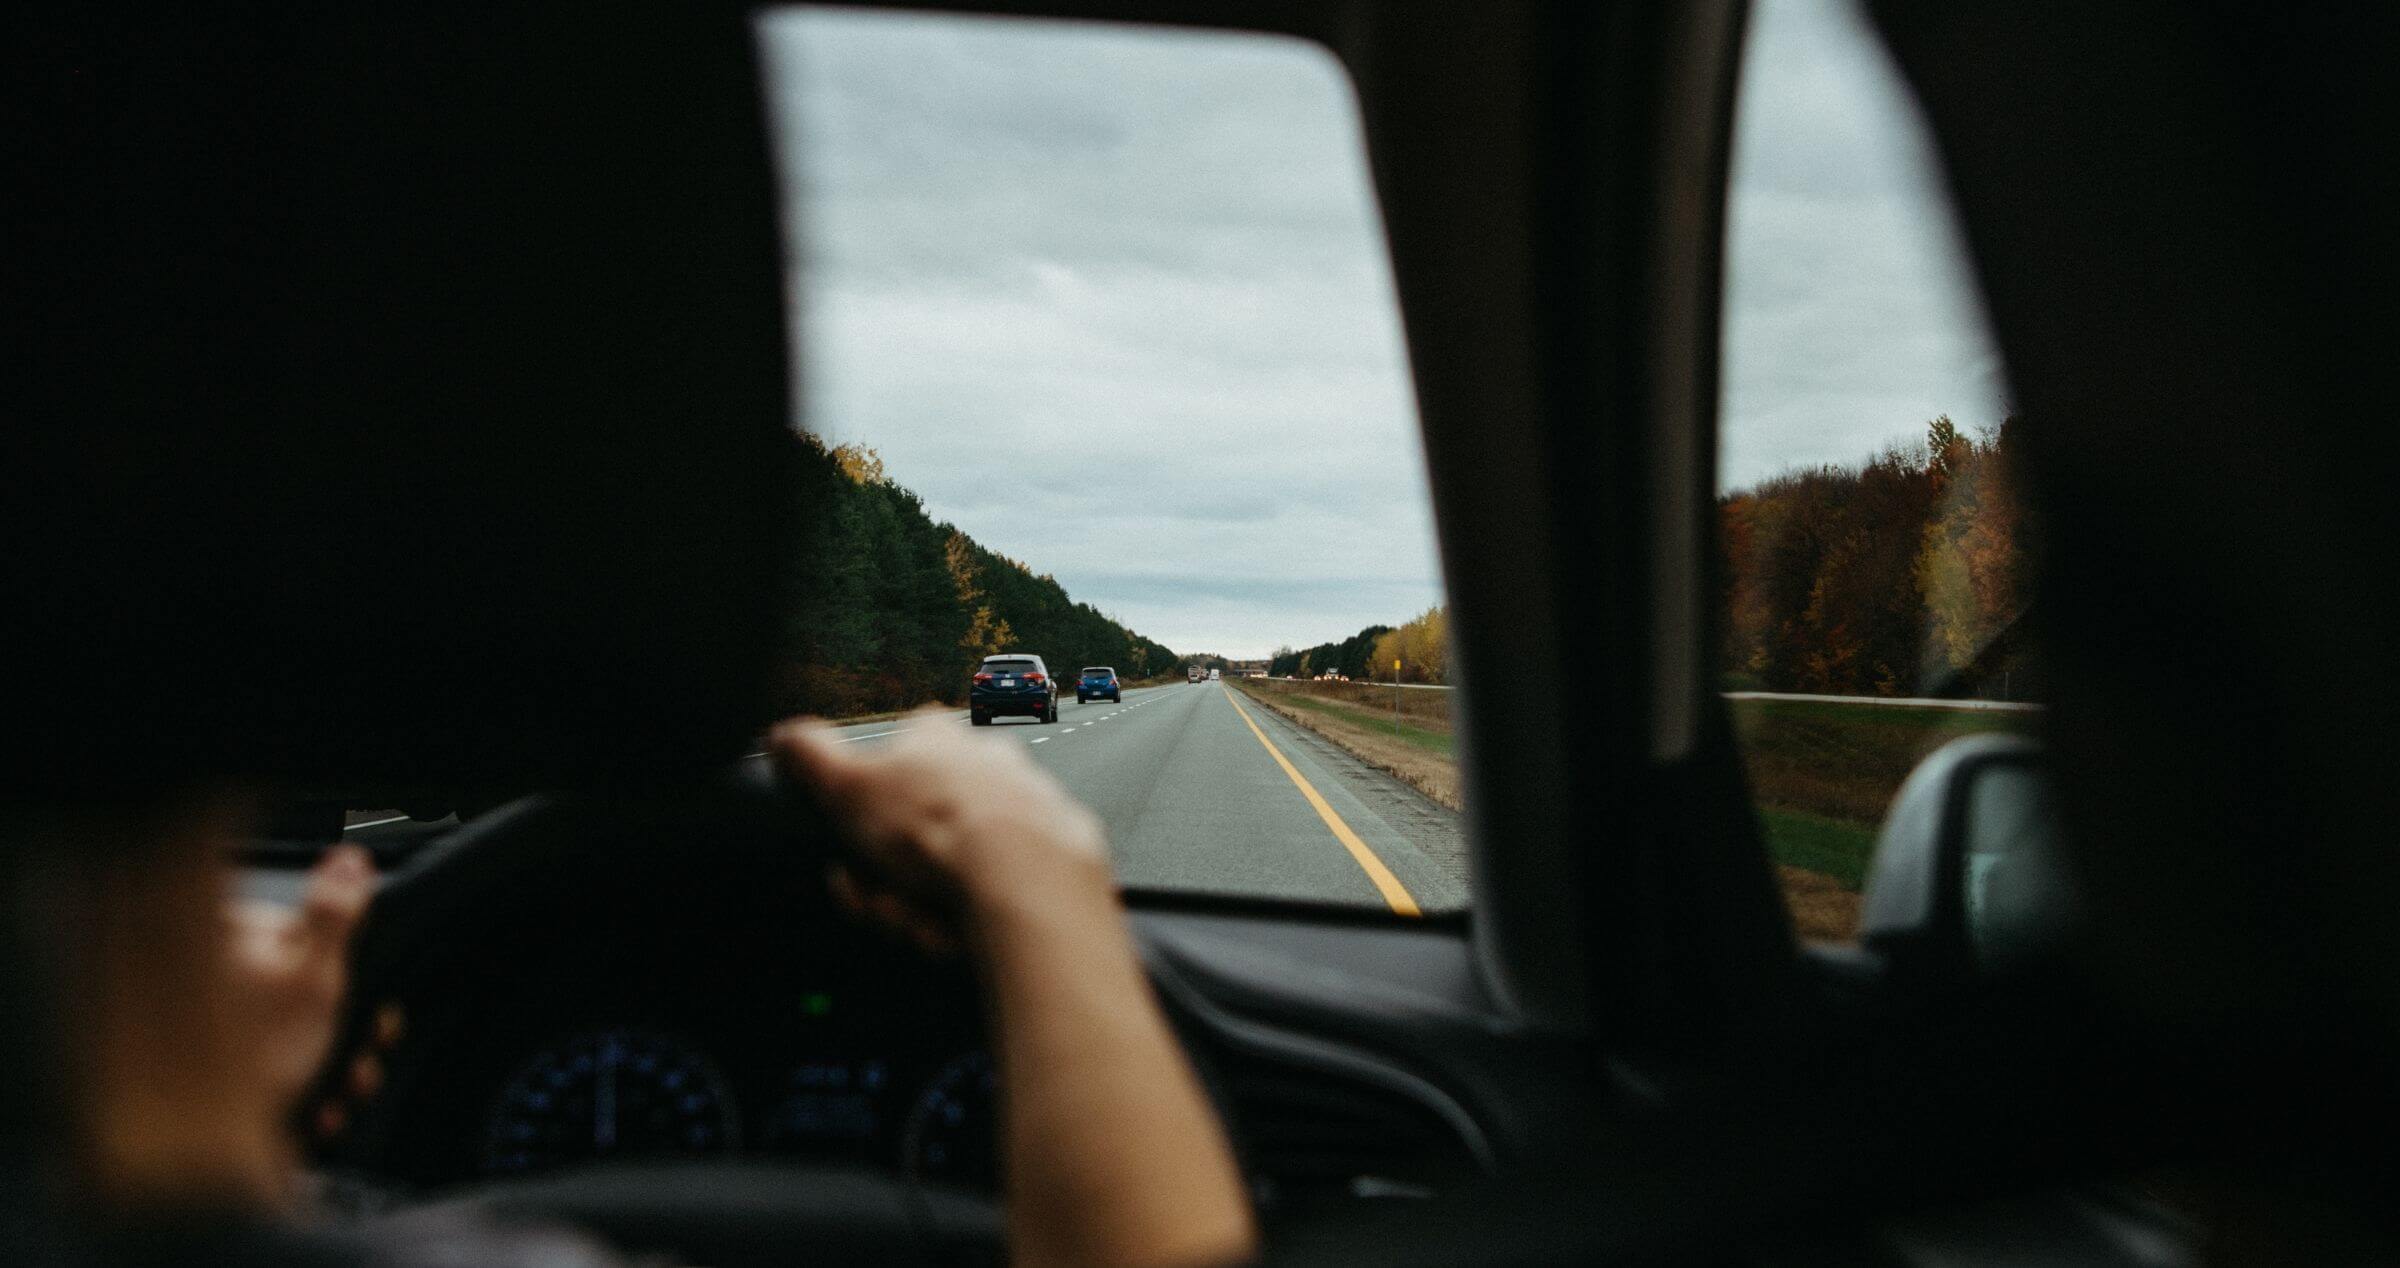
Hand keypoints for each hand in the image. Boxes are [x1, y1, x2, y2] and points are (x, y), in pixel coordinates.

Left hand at [226, 844, 374, 1121]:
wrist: (203, 1159)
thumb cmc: (250, 1068)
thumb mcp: (312, 977)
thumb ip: (335, 915)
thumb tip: (349, 859)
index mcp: (227, 944)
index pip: (299, 931)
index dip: (338, 966)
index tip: (360, 996)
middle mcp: (214, 984)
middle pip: (305, 989)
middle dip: (348, 1030)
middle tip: (359, 1053)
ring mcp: (215, 1036)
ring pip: (298, 1037)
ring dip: (335, 1069)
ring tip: (338, 1093)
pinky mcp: (222, 1081)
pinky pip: (279, 1075)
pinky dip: (305, 1096)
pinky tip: (312, 1112)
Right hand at [770, 709, 1114, 954]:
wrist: (1028, 879)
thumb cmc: (940, 829)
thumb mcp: (847, 788)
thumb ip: (810, 758)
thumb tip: (783, 735)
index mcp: (936, 737)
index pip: (884, 768)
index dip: (859, 819)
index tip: (850, 856)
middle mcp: (987, 761)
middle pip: (915, 832)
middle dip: (889, 879)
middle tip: (885, 900)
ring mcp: (1026, 804)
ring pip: (952, 868)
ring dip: (926, 905)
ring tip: (926, 921)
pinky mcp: (1054, 852)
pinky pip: (994, 892)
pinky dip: (973, 918)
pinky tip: (965, 930)